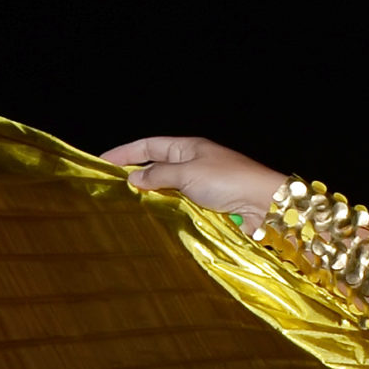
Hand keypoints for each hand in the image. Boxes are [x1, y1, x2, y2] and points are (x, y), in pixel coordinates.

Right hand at [100, 136, 288, 221]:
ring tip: (126, 209)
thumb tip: (134, 178)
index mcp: (189, 148)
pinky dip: (167, 215)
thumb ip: (158, 175)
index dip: (125, 152)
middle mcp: (193, 166)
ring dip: (150, 200)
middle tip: (109, 190)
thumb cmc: (229, 181)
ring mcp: (201, 188)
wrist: (266, 206)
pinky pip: (181, 211)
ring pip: (167, 193)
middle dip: (134, 178)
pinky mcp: (209, 209)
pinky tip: (153, 223)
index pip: (149, 145)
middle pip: (156, 169)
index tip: (102, 161)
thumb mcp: (187, 173)